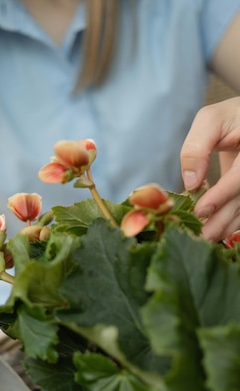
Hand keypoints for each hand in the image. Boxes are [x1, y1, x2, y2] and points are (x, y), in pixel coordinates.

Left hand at [180, 97, 239, 240]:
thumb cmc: (232, 118)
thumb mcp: (212, 120)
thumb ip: (198, 146)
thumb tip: (191, 182)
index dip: (222, 195)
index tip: (201, 210)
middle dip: (222, 220)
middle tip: (200, 237)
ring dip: (226, 227)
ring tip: (204, 240)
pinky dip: (231, 223)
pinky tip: (215, 233)